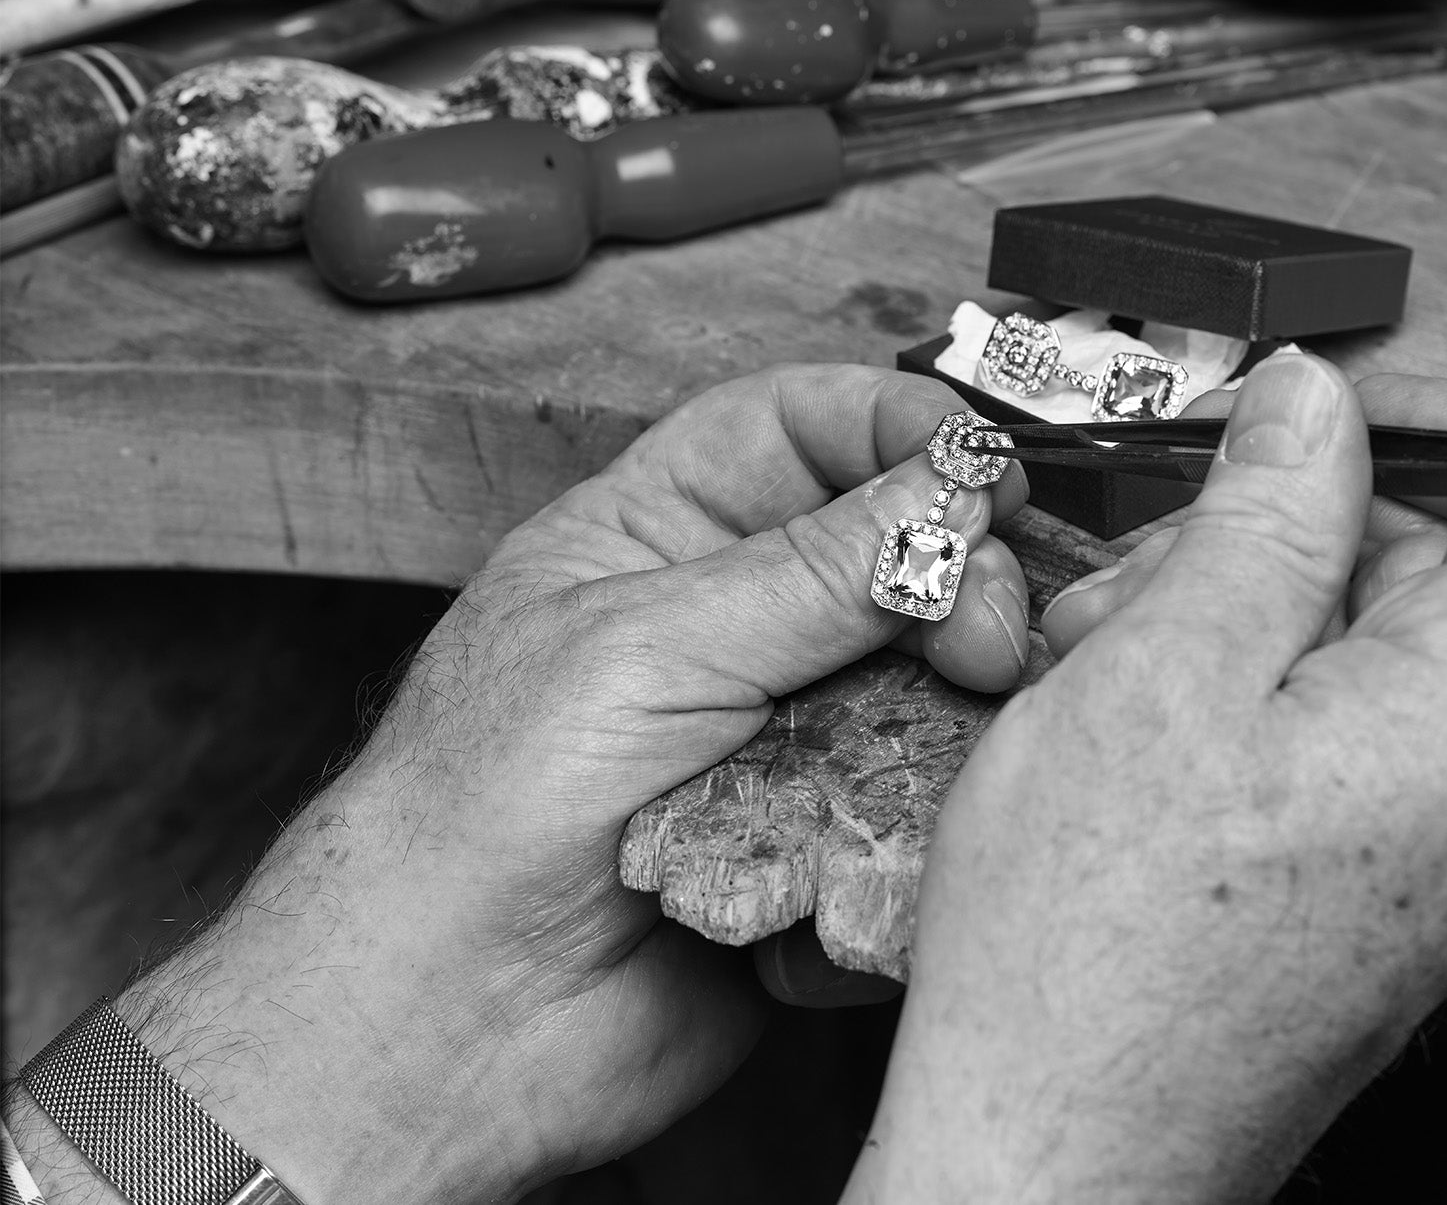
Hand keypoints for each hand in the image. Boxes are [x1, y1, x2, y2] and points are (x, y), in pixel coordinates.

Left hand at [10, 365, 1029, 1203]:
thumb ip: (815, 573)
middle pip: (889, 556)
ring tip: (974, 735)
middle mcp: (730, 627)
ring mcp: (780, 737)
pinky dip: (923, 822)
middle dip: (955, 582)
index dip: (899, 430)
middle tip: (991, 636)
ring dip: (955, 709)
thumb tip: (955, 492)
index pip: (801, 429)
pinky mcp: (817, 841)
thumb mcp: (646, 648)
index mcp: (659, 536)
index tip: (991, 474)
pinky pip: (912, 807)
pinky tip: (902, 843)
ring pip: (921, 685)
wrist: (446, 1025)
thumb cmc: (483, 805)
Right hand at [845, 353, 1446, 1201]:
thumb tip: (1319, 397)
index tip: (1328, 427)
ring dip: (1246, 621)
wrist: (1057, 1157)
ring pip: (1378, 661)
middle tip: (1149, 570)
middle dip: (1296, 537)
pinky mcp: (1388, 901)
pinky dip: (1251, 706)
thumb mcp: (1163, 667)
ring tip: (1112, 665)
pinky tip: (1135, 733)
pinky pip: (1351, 748)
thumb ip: (1266, 510)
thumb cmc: (1091, 949)